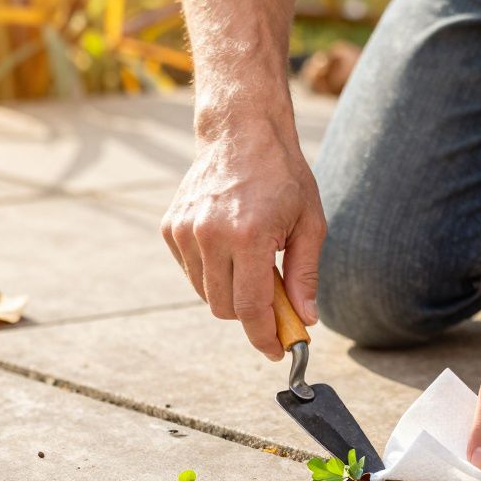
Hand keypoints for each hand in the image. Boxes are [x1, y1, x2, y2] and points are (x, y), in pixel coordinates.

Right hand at [161, 116, 325, 360]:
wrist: (241, 131)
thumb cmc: (283, 176)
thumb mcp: (309, 223)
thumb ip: (305, 275)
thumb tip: (307, 320)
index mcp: (248, 235)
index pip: (251, 308)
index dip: (265, 336)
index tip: (277, 350)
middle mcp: (210, 235)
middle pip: (225, 308)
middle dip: (251, 316)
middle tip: (274, 303)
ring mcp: (185, 231)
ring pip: (205, 293)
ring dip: (230, 292)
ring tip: (253, 263)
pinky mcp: (170, 227)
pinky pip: (192, 272)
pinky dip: (212, 272)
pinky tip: (230, 246)